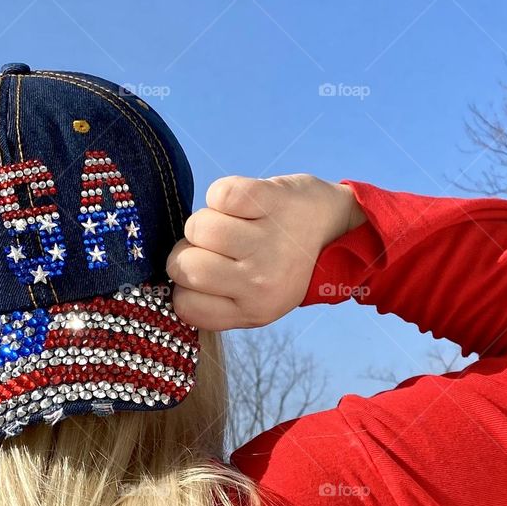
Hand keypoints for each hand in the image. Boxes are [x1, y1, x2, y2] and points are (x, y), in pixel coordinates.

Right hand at [166, 173, 365, 331]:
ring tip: (235, 223)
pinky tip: (246, 204)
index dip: (185, 285)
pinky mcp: (270, 200)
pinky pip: (217, 194)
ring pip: (197, 227)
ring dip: (208, 220)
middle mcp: (260, 281)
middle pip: (184, 265)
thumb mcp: (256, 301)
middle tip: (219, 246)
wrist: (337, 229)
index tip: (205, 273)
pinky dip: (224, 194)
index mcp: (253, 311)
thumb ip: (217, 301)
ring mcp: (267, 240)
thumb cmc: (284, 264)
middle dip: (190, 249)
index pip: (184, 305)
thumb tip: (169, 280)